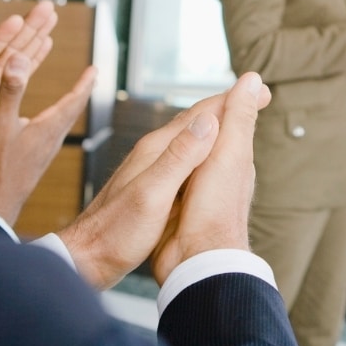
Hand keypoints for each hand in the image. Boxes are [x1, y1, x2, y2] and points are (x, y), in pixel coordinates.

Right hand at [0, 54, 95, 225]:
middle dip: (82, 91)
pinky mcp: (35, 161)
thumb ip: (10, 90)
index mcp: (48, 128)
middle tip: (91, 77)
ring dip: (70, 106)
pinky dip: (55, 120)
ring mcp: (45, 152)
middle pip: (73, 110)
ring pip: (63, 123)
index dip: (85, 83)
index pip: (74, 100)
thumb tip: (18, 58)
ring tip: (74, 96)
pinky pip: (51, 134)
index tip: (96, 68)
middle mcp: (52, 140)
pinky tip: (46, 125)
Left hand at [57, 73, 270, 289]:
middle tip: (259, 97)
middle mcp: (153, 153)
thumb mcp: (152, 195)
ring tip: (242, 119)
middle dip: (228, 107)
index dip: (231, 100)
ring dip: (218, 125)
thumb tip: (208, 122)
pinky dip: (206, 149)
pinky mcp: (151, 185)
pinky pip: (186, 157)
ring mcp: (151, 168)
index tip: (260, 88)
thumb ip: (179, 158)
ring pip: (192, 138)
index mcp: (157, 150)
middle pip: (196, 121)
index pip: (200, 114)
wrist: (85, 258)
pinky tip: (212, 158)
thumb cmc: (116, 233)